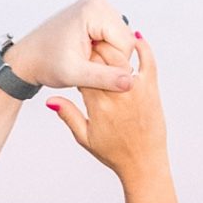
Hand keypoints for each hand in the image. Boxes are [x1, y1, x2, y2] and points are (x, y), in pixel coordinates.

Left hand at [6, 0, 135, 96]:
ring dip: (109, 58)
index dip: (116, 66)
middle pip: (126, 40)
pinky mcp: (96, 14)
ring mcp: (97, 6)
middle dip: (112, 61)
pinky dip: (105, 52)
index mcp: (94, 9)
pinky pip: (113, 38)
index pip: (126, 44)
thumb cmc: (45, 63)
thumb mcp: (75, 74)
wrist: (28, 57)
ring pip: (122, 41)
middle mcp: (98, 2)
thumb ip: (104, 78)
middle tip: (88, 71)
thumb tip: (130, 82)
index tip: (94, 76)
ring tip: (86, 64)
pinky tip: (88, 58)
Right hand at [47, 29, 170, 180]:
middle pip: (101, 58)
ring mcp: (136, 89)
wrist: (143, 163)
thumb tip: (50, 100)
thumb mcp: (85, 137)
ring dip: (112, 46)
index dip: (79, 62)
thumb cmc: (114, 153)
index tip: (78, 60)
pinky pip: (148, 60)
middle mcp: (117, 94)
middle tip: (90, 45)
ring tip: (106, 41)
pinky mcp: (152, 88)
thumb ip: (68, 115)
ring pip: (121, 55)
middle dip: (93, 50)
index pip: (84, 71)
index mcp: (98, 105)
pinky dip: (143, 47)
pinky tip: (135, 38)